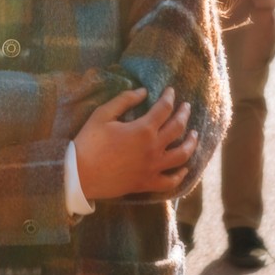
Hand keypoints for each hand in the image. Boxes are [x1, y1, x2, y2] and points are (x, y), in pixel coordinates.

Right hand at [73, 86, 197, 201]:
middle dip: (184, 114)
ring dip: (191, 143)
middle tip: (187, 107)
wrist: (80, 175)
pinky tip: (184, 169)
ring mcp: (152, 167)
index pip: (164, 108)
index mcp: (143, 129)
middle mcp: (153, 148)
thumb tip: (143, 91)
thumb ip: (124, 100)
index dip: (169, 97)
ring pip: (182, 155)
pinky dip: (180, 175)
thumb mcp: (102, 114)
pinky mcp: (147, 183)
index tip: (171, 91)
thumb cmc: (89, 142)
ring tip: (194, 135)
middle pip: (177, 128)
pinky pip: (170, 181)